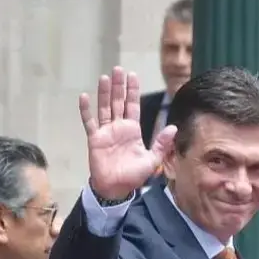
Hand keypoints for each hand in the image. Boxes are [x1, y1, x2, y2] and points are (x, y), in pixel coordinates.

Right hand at [79, 67, 176, 200]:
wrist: (115, 189)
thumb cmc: (133, 176)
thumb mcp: (152, 160)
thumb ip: (161, 143)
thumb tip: (173, 127)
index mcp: (132, 130)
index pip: (132, 105)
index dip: (133, 91)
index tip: (132, 75)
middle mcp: (118, 127)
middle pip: (118, 102)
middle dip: (118, 86)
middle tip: (118, 69)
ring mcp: (105, 132)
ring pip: (104, 108)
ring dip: (104, 93)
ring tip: (104, 77)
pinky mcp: (95, 139)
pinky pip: (89, 122)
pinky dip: (86, 110)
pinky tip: (84, 97)